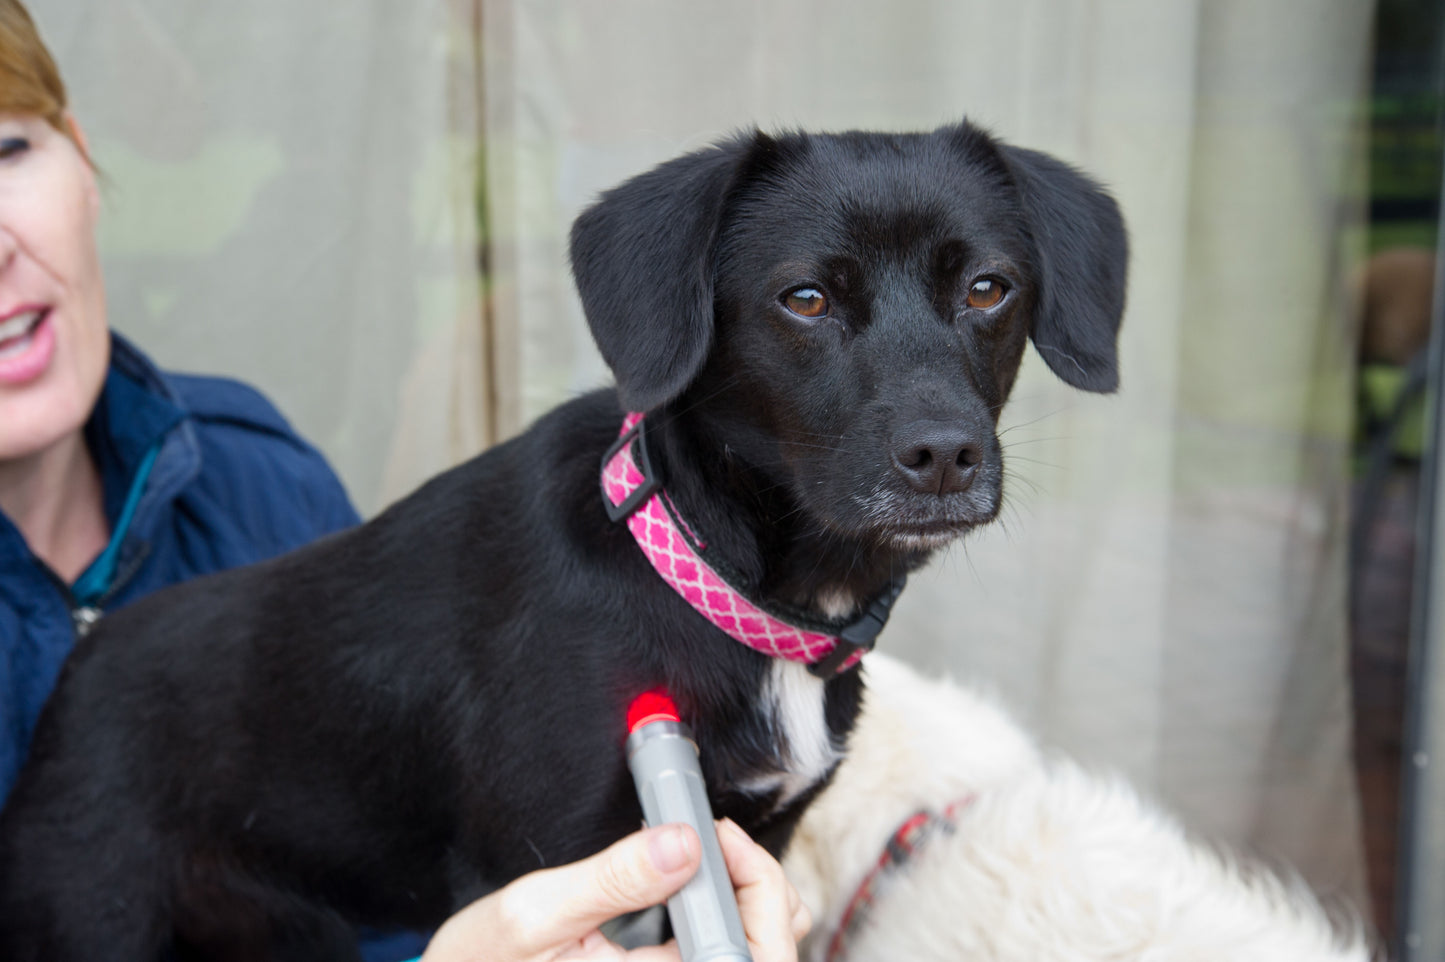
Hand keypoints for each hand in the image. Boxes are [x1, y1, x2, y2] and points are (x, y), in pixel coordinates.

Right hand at [422, 819, 808, 961]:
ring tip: (705, 852)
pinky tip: (688, 880)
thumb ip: (612, 880)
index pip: (751, 952)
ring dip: (747, 900)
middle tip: (712, 835)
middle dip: (760, 886)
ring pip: (754, 953)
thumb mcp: (532, 917)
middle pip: (766, 952)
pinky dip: (722, 914)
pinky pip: (722, 954)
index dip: (755, 885)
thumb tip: (684, 843)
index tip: (714, 834)